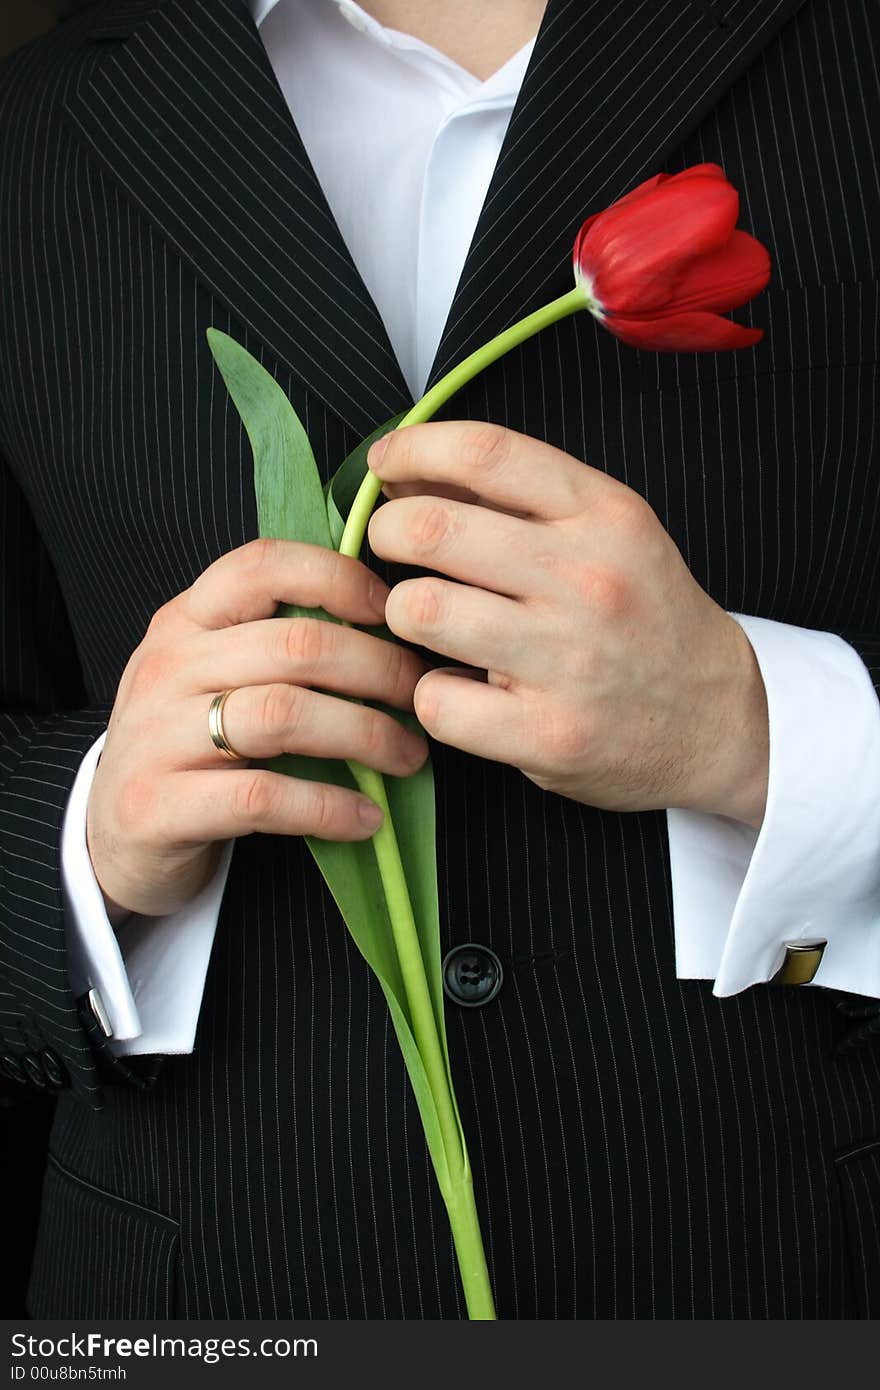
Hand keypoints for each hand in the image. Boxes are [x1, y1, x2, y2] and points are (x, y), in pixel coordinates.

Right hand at [87, 538, 429, 920]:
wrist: (113, 836)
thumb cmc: (191, 745)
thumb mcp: (216, 675)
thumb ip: (278, 641)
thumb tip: (394, 625)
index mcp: (185, 619)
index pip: (263, 564)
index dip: (340, 579)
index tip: (394, 614)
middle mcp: (166, 666)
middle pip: (294, 645)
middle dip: (378, 669)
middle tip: (421, 698)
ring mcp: (155, 736)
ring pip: (282, 714)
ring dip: (364, 735)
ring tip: (407, 757)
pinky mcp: (158, 808)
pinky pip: (261, 795)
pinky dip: (327, 806)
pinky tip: (365, 818)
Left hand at [366, 421, 769, 827]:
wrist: (721, 719)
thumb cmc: (645, 618)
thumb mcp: (608, 533)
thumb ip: (519, 499)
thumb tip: (407, 472)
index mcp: (604, 515)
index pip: (484, 453)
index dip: (413, 447)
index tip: (385, 464)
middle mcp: (587, 580)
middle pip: (430, 529)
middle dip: (386, 533)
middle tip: (391, 549)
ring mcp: (568, 660)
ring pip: (420, 611)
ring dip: (404, 614)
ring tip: (428, 621)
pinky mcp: (548, 734)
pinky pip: (436, 700)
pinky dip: (433, 694)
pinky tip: (463, 689)